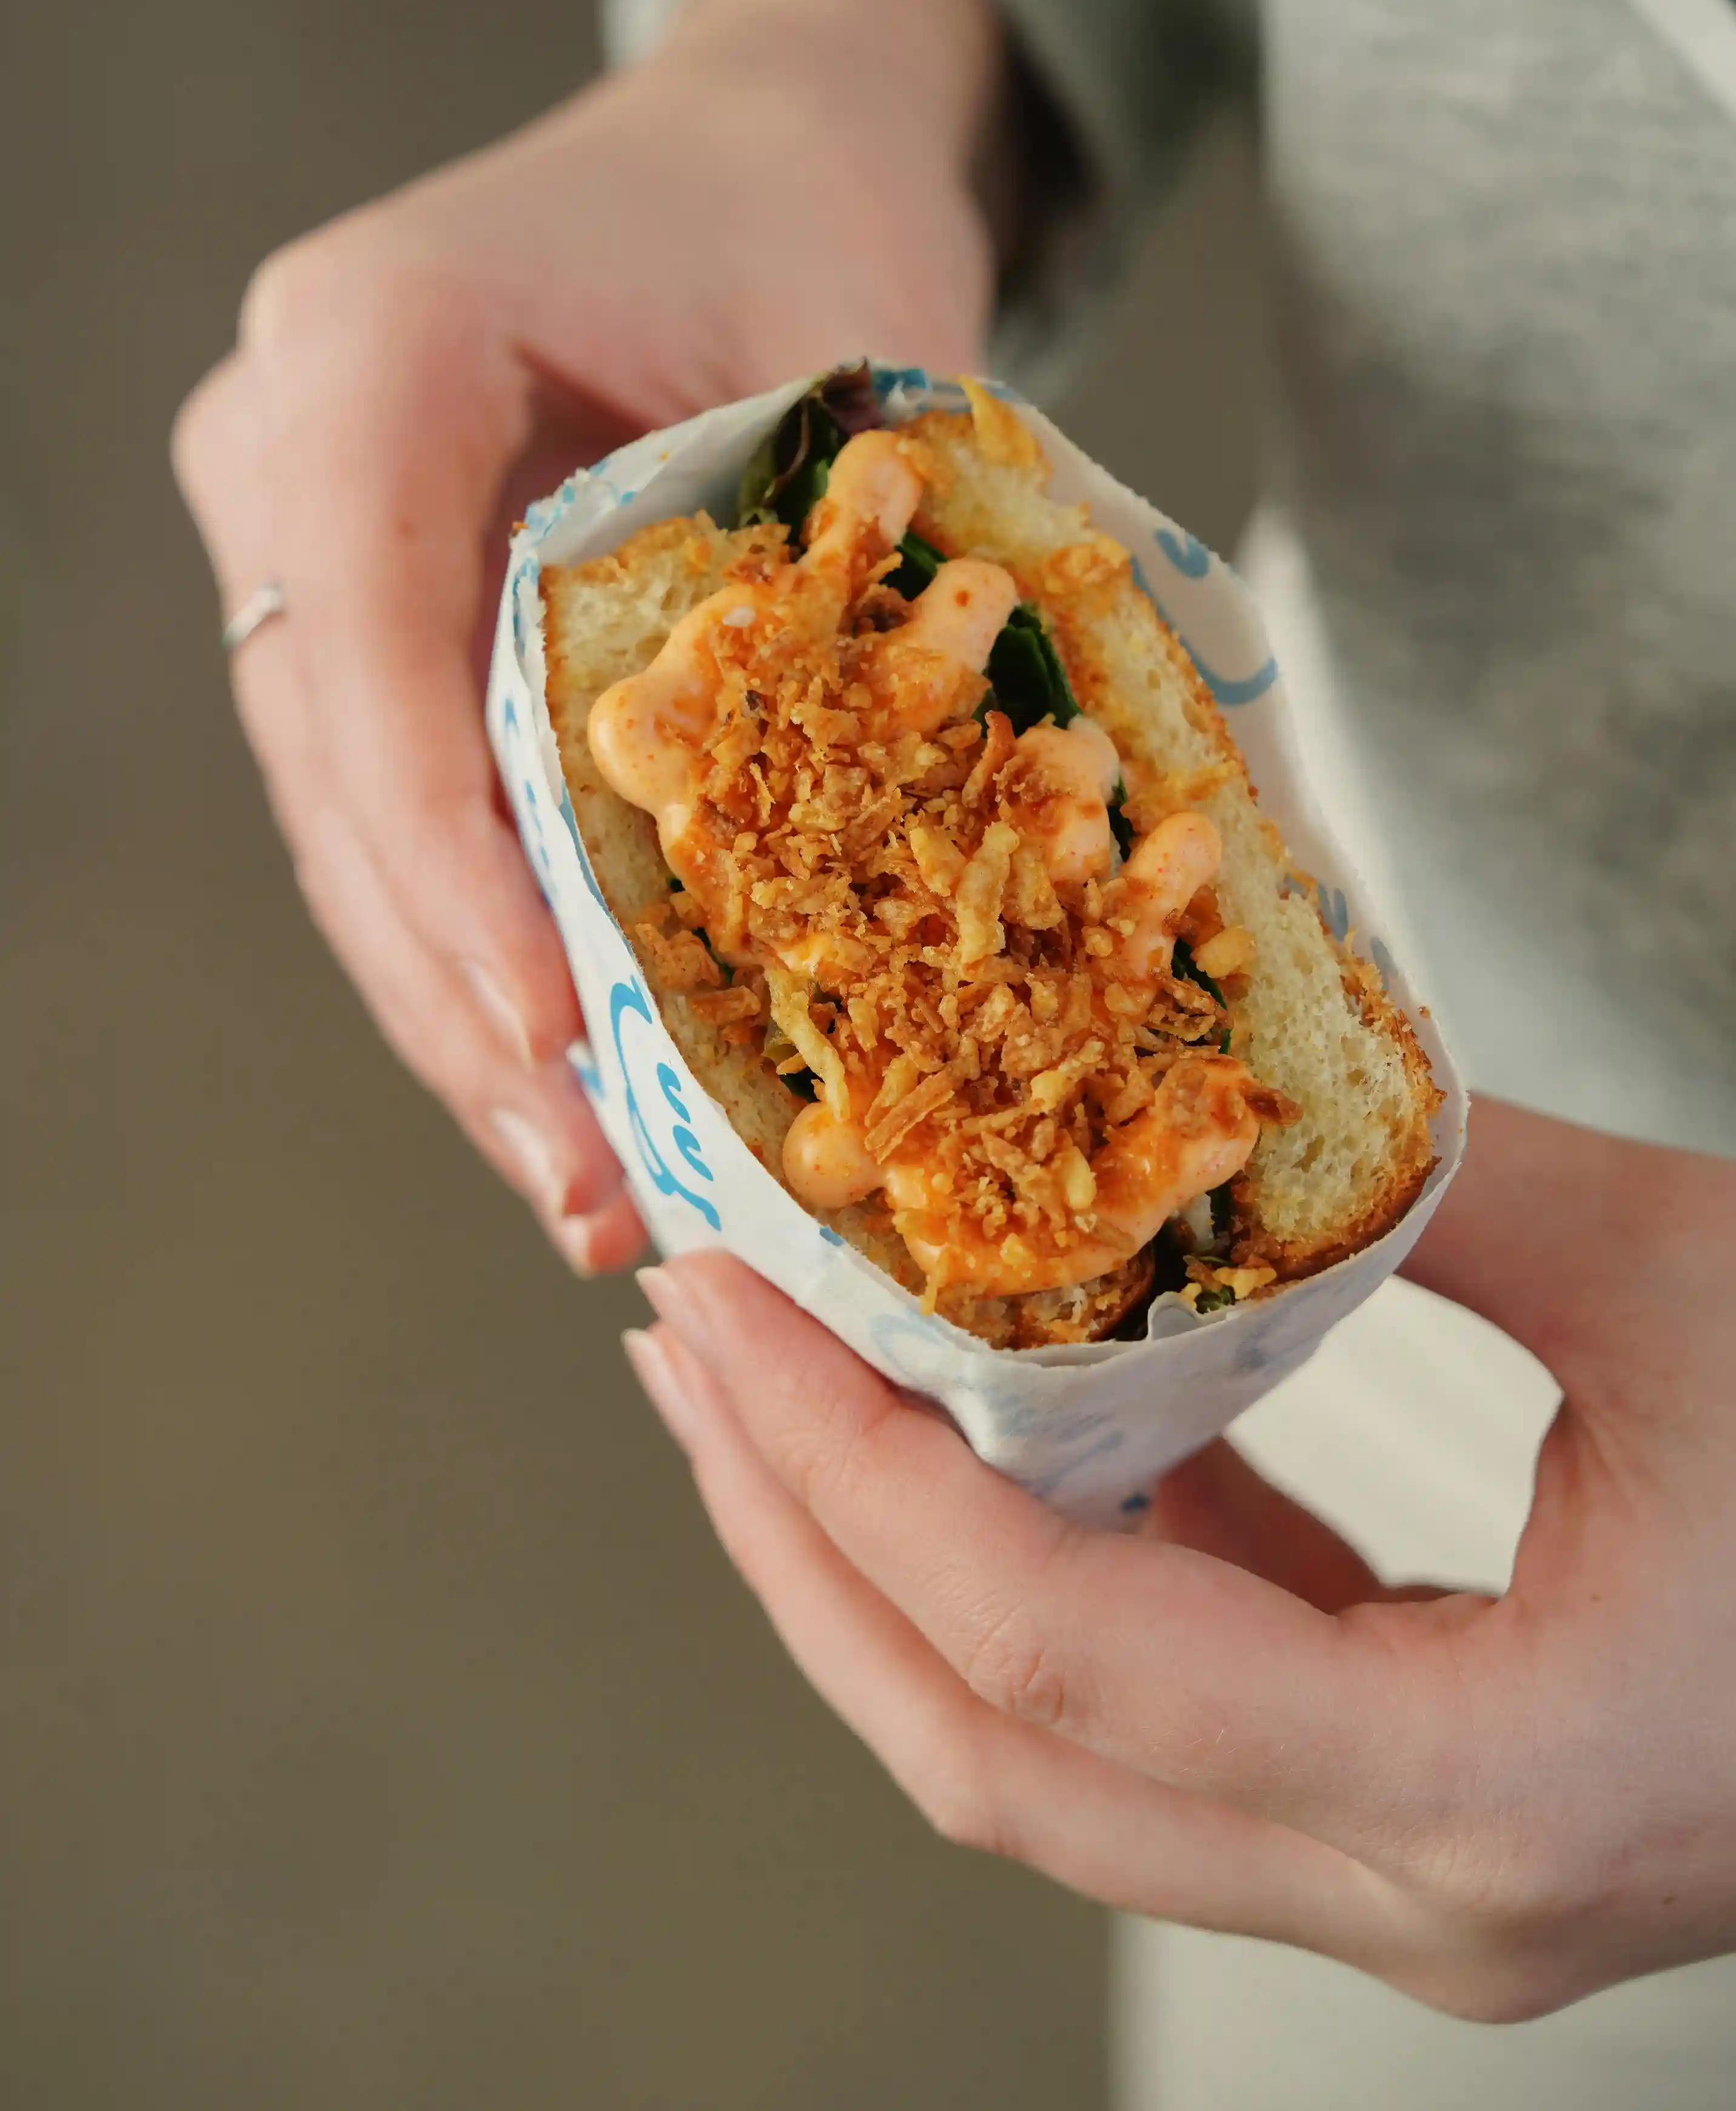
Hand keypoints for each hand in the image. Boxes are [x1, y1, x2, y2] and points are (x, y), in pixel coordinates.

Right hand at [172, 0, 1000, 1272]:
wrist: (756, 140)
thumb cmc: (805, 206)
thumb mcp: (850, 350)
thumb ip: (835, 574)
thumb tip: (898, 878)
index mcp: (363, 350)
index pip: (366, 648)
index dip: (450, 865)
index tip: (554, 1032)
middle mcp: (288, 460)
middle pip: (348, 786)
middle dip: (470, 1002)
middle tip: (592, 1185)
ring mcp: (316, 560)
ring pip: (366, 839)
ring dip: (477, 1025)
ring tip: (597, 1196)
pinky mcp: (380, 636)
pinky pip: (420, 824)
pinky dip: (502, 960)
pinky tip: (586, 1097)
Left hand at [624, 1098, 1735, 2019]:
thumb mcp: (1704, 1291)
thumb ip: (1448, 1189)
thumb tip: (1235, 1079)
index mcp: (1486, 1782)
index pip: (1050, 1650)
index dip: (850, 1474)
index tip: (728, 1312)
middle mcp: (1415, 1889)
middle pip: (993, 1750)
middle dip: (801, 1538)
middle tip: (692, 1342)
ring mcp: (1411, 1882)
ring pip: (1051, 1764)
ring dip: (889, 1567)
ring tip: (781, 1382)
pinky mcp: (1418, 1823)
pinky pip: (1161, 1720)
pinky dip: (1044, 1575)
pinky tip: (997, 1432)